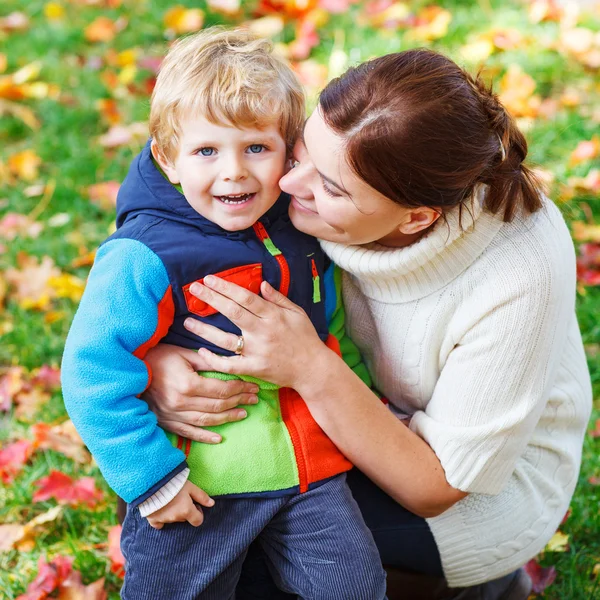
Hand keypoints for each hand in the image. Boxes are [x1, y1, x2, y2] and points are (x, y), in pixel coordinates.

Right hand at [143, 344, 259, 442]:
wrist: (130, 372)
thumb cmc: (158, 357)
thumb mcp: (183, 353)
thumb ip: (207, 360)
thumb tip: (230, 364)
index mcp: (187, 384)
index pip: (221, 389)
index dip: (240, 388)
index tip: (253, 386)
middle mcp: (181, 402)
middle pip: (218, 405)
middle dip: (239, 401)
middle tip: (254, 398)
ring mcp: (173, 415)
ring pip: (207, 420)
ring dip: (228, 418)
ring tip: (244, 413)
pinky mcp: (166, 422)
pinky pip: (189, 433)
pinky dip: (205, 437)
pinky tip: (219, 439)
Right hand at [146, 480, 213, 529]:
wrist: (153, 482)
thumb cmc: (174, 483)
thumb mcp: (190, 487)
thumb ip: (202, 496)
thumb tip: (212, 504)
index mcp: (186, 511)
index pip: (198, 521)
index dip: (198, 513)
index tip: (195, 505)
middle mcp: (176, 518)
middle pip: (185, 519)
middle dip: (185, 511)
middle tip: (181, 499)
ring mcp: (164, 520)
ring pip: (173, 520)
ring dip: (174, 513)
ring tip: (170, 500)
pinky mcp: (153, 520)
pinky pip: (159, 524)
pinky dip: (161, 519)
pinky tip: (161, 510)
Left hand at [182, 276, 329, 388]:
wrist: (313, 369)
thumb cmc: (306, 338)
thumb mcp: (297, 313)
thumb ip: (278, 298)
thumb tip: (261, 283)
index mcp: (273, 315)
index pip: (244, 297)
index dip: (225, 287)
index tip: (209, 279)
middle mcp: (262, 332)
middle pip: (232, 312)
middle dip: (211, 298)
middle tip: (194, 288)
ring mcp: (256, 351)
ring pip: (224, 339)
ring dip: (203, 330)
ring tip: (187, 322)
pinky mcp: (253, 369)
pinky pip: (229, 364)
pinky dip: (214, 359)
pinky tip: (201, 352)